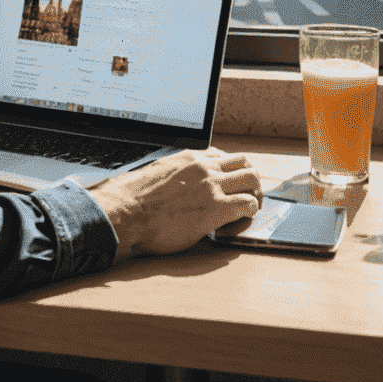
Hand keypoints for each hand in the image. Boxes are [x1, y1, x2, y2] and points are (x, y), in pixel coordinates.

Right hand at [88, 149, 262, 256]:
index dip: (230, 173)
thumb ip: (177, 174)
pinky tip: (234, 225)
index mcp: (190, 157)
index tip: (227, 187)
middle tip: (246, 199)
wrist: (127, 211)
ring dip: (255, 195)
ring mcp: (212, 185)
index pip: (224, 156)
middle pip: (245, 162)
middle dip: (250, 181)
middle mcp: (204, 166)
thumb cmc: (136, 198)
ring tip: (247, 211)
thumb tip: (179, 185)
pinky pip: (248, 204)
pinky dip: (248, 215)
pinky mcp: (216, 208)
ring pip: (253, 179)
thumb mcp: (159, 174)